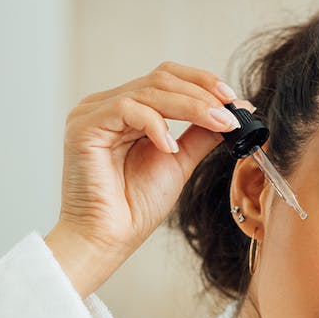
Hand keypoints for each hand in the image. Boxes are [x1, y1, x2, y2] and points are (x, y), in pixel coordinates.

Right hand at [56, 60, 252, 256]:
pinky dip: (156, 125)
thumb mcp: (179, 162)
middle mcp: (108, 106)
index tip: (234, 101)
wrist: (108, 238)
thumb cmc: (135, 207)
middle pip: (161, 79)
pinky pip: (127, 108)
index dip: (202, 83)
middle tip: (231, 114)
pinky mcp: (84, 126)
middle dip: (202, 94)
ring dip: (191, 106)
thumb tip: (234, 111)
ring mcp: (93, 113)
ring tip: (218, 125)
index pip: (167, 78)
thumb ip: (201, 134)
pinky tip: (170, 148)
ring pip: (149, 90)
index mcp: (128, 111)